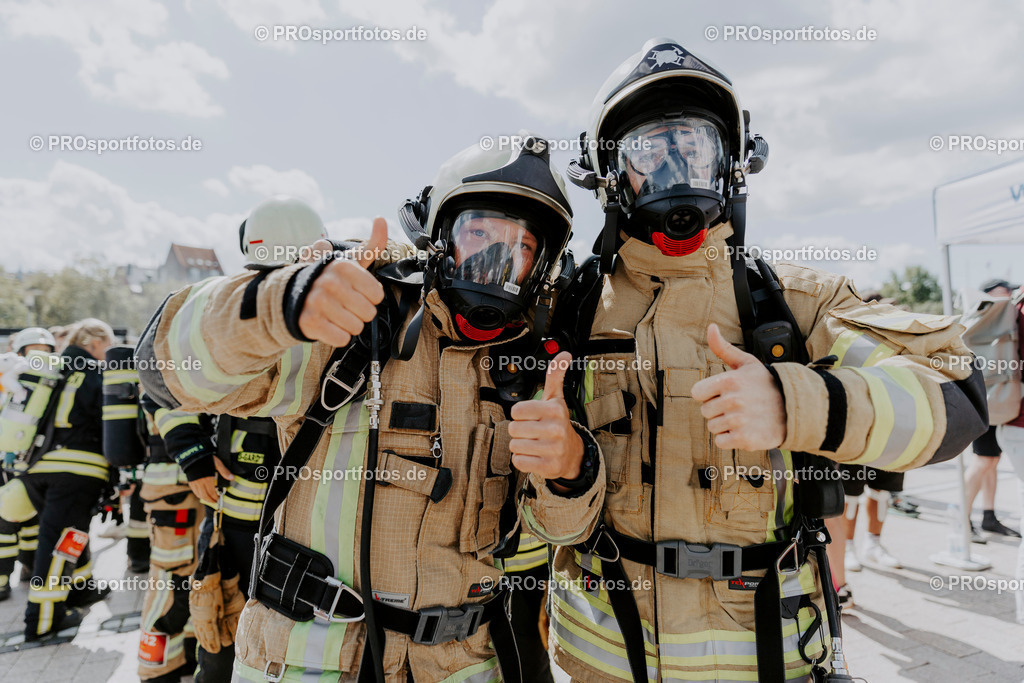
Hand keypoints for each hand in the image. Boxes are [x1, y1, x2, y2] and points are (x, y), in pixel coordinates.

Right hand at [188, 456, 234, 503]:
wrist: (193, 455)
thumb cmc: (206, 458)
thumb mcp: (217, 463)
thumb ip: (224, 471)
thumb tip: (232, 478)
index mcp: (208, 479)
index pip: (211, 492)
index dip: (215, 497)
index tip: (218, 499)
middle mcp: (200, 483)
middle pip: (205, 496)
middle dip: (210, 500)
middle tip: (214, 502)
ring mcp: (194, 482)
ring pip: (199, 494)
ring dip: (204, 498)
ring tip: (209, 499)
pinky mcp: (190, 481)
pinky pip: (194, 491)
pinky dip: (198, 494)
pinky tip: (201, 494)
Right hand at [297, 217, 386, 346]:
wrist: (292, 296)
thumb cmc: (329, 279)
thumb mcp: (349, 261)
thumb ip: (370, 244)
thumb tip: (381, 219)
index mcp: (342, 266)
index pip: (377, 294)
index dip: (369, 297)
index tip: (355, 291)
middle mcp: (329, 282)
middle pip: (369, 313)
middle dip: (359, 312)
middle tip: (344, 304)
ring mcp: (317, 302)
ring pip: (356, 327)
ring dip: (349, 324)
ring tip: (335, 313)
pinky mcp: (309, 322)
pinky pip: (342, 338)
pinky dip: (338, 336)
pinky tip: (328, 324)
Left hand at [509, 352, 583, 482]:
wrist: (572, 453)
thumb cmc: (558, 423)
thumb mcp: (555, 399)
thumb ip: (555, 376)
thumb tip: (564, 353)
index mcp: (555, 410)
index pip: (516, 410)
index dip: (520, 414)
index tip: (531, 417)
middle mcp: (556, 429)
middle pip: (513, 429)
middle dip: (519, 431)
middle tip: (533, 432)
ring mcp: (554, 450)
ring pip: (515, 446)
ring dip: (520, 445)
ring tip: (534, 443)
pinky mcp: (549, 467)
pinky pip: (519, 462)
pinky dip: (523, 460)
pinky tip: (535, 456)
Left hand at [691, 323, 786, 450]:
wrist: (794, 409)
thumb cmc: (767, 385)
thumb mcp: (747, 363)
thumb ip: (723, 348)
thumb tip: (711, 327)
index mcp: (729, 380)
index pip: (697, 393)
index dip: (708, 394)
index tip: (723, 393)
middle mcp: (733, 400)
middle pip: (705, 412)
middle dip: (718, 410)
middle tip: (738, 407)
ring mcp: (739, 421)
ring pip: (713, 427)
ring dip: (725, 425)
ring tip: (743, 418)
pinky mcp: (744, 438)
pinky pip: (721, 441)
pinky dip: (730, 439)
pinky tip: (744, 430)